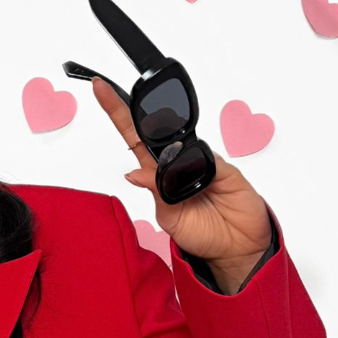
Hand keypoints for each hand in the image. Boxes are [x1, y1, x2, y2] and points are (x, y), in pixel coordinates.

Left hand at [91, 78, 272, 281]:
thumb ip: (156, 193)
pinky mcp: (224, 167)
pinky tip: (201, 183)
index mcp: (159, 173)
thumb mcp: (170, 218)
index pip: (135, 138)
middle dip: (131, 109)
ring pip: (180, 141)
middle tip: (107, 90)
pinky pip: (207, 159)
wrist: (237, 247)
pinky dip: (200, 168)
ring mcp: (201, 161)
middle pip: (153, 128)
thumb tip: (133, 174)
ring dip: (171, 151)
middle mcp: (179, 161)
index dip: (118, 114)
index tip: (100, 90)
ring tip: (178, 184)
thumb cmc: (202, 233)